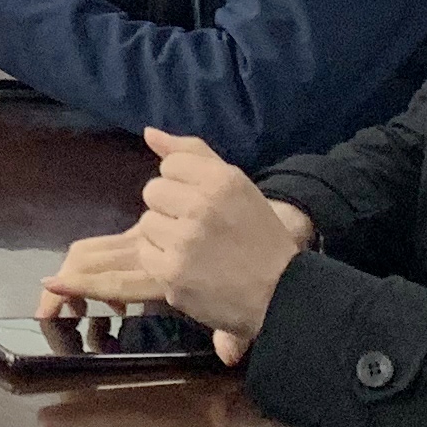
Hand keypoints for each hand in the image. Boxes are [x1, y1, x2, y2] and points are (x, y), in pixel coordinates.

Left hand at [37, 129, 314, 363]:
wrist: (281, 293)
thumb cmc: (257, 236)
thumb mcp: (237, 186)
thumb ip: (193, 154)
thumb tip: (149, 133)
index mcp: (222, 180)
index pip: (171, 165)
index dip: (184, 184)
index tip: (204, 202)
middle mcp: (202, 206)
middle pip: (153, 191)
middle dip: (171, 208)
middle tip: (197, 227)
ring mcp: (185, 242)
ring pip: (147, 223)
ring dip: (164, 235)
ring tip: (194, 249)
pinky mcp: (172, 273)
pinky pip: (145, 253)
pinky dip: (161, 261)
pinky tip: (187, 267)